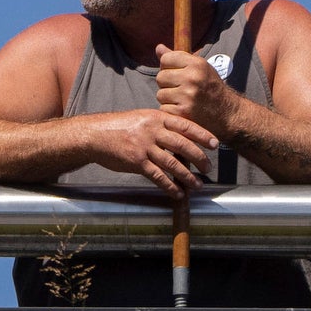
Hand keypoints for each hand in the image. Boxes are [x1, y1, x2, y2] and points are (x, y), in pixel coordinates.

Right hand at [91, 109, 218, 195]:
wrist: (96, 135)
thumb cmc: (119, 126)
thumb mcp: (141, 118)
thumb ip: (160, 124)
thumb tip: (180, 134)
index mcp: (156, 117)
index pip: (185, 125)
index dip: (202, 135)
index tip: (215, 144)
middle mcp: (152, 131)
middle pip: (183, 145)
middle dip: (199, 158)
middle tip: (209, 168)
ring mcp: (144, 147)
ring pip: (173, 163)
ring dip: (188, 176)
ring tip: (198, 185)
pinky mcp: (137, 162)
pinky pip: (158, 176)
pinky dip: (170, 186)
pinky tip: (178, 193)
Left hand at [156, 49, 239, 136]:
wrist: (227, 113)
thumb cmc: (210, 87)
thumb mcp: (200, 68)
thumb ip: (178, 58)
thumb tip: (158, 48)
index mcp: (197, 64)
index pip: (165, 59)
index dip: (167, 66)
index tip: (175, 73)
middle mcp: (192, 78)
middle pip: (160, 77)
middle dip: (166, 83)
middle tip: (179, 88)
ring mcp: (187, 96)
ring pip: (160, 94)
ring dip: (168, 98)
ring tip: (182, 99)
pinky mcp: (183, 112)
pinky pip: (164, 108)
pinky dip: (171, 110)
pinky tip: (183, 109)